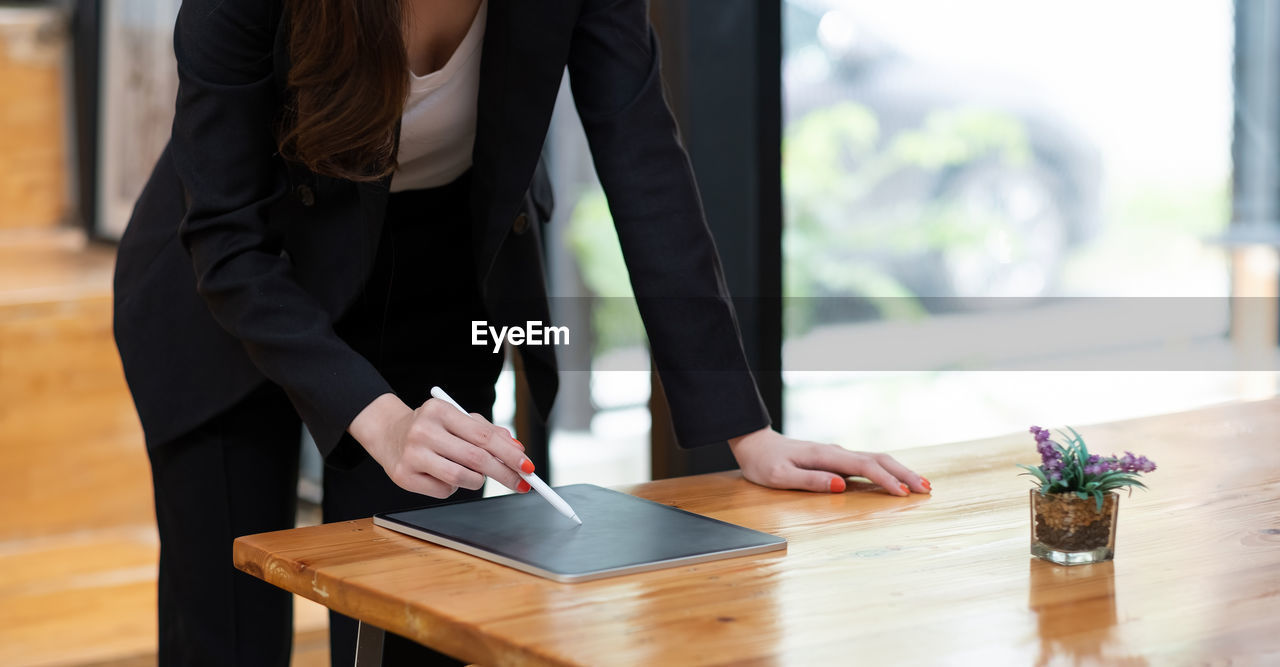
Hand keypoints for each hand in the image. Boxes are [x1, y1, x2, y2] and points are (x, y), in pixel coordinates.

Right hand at [348, 393, 532, 498]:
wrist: (388, 433)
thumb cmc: (431, 426)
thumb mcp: (457, 419)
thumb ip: (487, 431)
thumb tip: (517, 449)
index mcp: (440, 411)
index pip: (484, 436)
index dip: (509, 453)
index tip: (528, 466)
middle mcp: (424, 431)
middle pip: (476, 459)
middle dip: (504, 473)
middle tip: (521, 483)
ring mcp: (412, 455)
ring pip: (461, 478)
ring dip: (477, 481)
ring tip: (472, 473)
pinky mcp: (404, 477)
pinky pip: (443, 491)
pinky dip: (453, 488)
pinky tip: (444, 475)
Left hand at [728, 427, 929, 495]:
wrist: (756, 445)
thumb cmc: (765, 463)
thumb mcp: (780, 477)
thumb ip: (810, 480)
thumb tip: (842, 485)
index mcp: (825, 456)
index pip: (864, 466)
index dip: (886, 480)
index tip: (904, 493)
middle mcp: (836, 452)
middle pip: (879, 459)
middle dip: (904, 473)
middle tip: (927, 489)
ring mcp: (838, 455)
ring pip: (876, 459)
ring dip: (900, 471)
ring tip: (921, 485)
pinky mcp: (837, 460)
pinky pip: (868, 464)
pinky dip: (887, 471)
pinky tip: (897, 480)